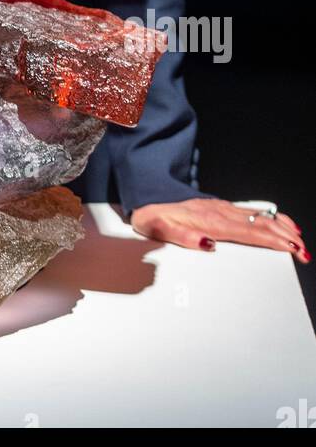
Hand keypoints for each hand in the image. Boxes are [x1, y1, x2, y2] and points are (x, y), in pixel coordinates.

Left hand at [130, 197, 309, 262]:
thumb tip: (209, 245)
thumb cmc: (153, 215)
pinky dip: (269, 218)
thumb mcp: (160, 229)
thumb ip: (184, 238)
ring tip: (298, 239)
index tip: (291, 248)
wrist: (146, 195)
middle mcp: (220, 212)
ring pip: (258, 217)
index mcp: (210, 221)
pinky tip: (278, 223)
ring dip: (280, 228)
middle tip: (303, 251)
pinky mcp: (220, 208)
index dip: (273, 241)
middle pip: (260, 224)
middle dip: (284, 237)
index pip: (250, 232)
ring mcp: (222, 208)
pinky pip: (251, 212)